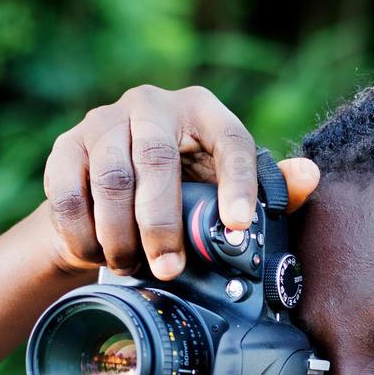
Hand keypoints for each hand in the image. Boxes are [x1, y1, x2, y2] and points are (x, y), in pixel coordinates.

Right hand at [42, 84, 319, 279]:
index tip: (239, 225)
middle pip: (156, 161)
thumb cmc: (182, 192)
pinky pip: (68, 192)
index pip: (229, 140)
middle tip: (171, 269)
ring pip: (110, 179)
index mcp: (202, 111)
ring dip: (120, 234)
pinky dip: (83, 232)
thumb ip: (269, 189)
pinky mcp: (65, 147)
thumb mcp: (225, 191)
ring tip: (132, 267)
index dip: (237, 183)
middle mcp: (151, 105)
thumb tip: (309, 176)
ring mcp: (103, 122)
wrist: (107, 195)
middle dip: (163, 223)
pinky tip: (96, 255)